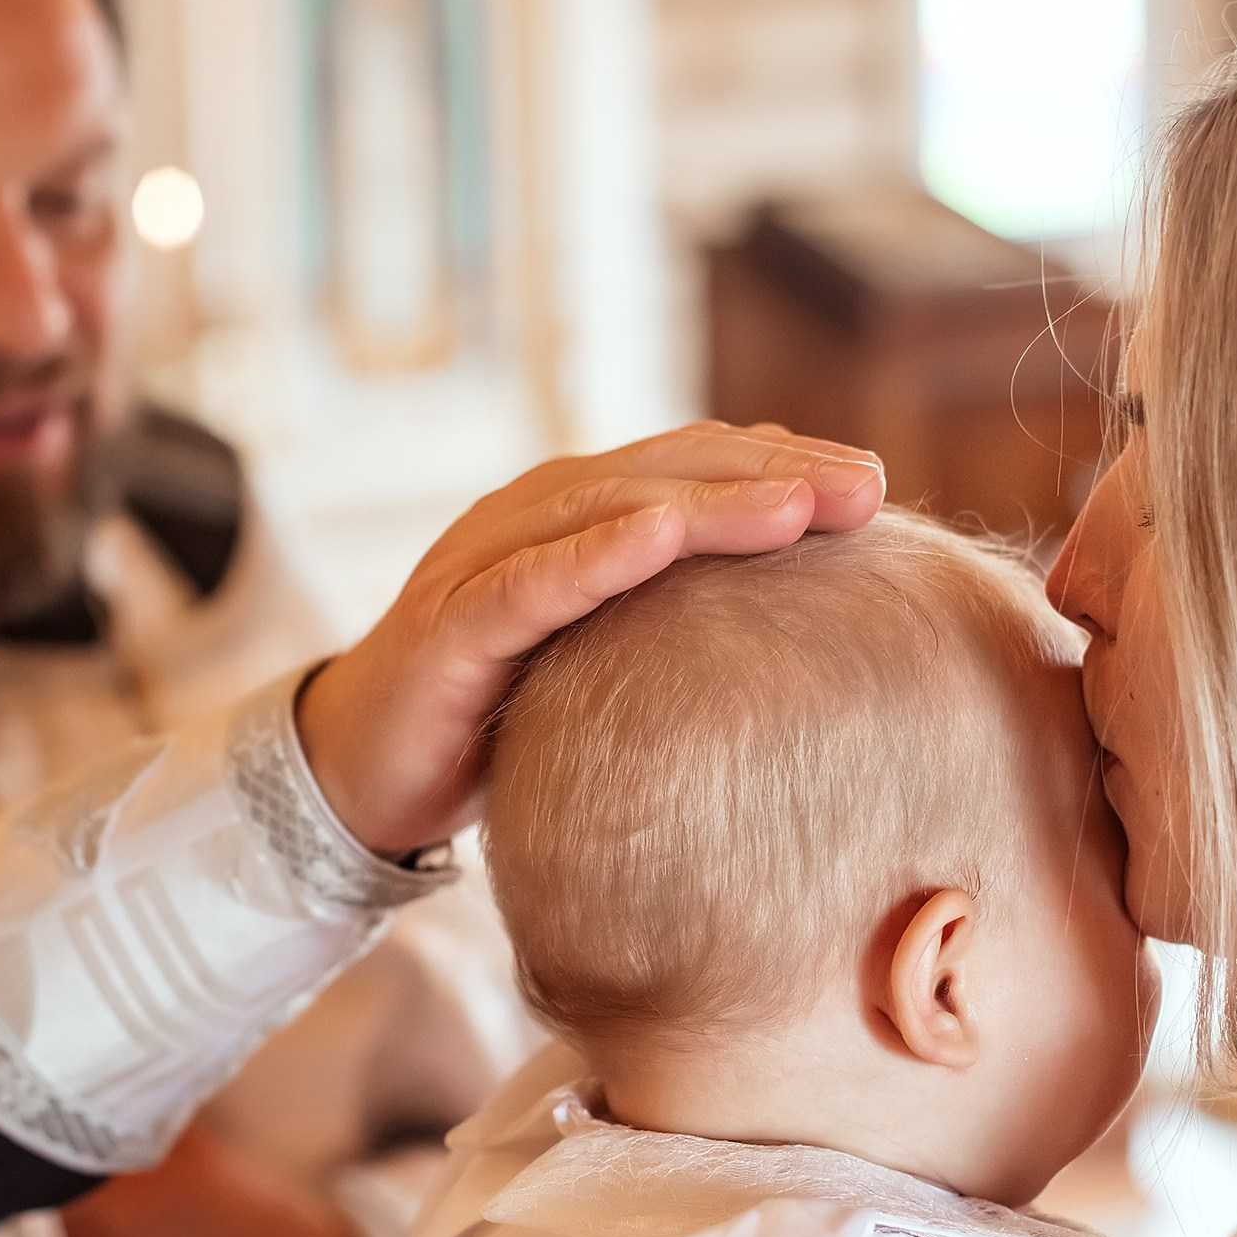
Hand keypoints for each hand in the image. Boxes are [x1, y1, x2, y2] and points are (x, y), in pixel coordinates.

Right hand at [298, 422, 883, 855]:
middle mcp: (532, 517)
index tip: (877, 485)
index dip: (784, 463)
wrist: (360, 774)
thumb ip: (674, 622)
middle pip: (665, 471)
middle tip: (869, 487)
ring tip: (797, 503)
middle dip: (772, 473)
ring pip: (605, 508)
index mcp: (577, 516)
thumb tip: (799, 625)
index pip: (694, 465)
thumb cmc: (496, 715)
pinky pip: (527, 582)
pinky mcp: (449, 626)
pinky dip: (594, 554)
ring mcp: (485, 563)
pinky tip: (659, 536)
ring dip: (706, 502)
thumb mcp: (602, 657)